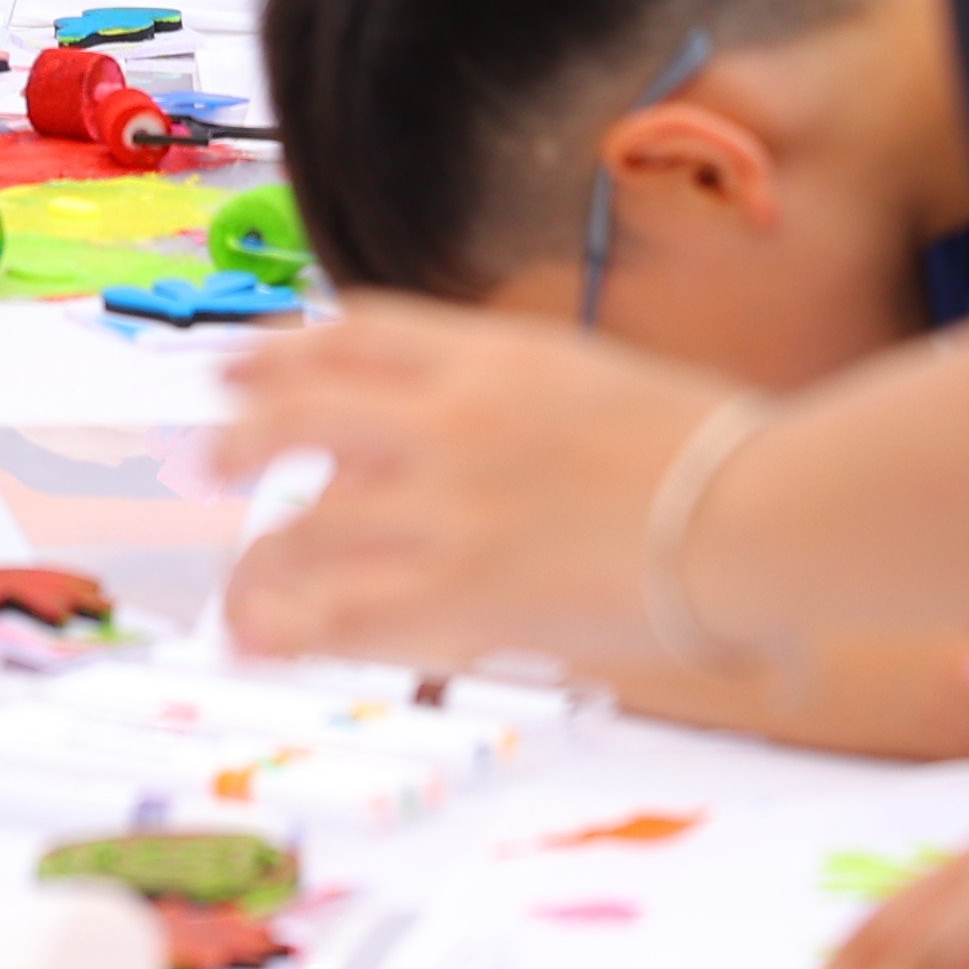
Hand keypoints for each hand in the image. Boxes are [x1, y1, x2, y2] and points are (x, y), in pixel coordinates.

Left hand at [217, 294, 753, 678]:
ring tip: (239, 585)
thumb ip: (514, 394)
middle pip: (304, 410)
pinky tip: (262, 639)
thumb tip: (448, 424)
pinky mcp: (466, 592)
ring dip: (260, 557)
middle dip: (243, 433)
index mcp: (493, 354)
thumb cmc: (712, 454)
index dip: (286, 348)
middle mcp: (451, 417)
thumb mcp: (595, 382)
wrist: (762, 510)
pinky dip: (293, 630)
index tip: (244, 366)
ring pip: (308, 524)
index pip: (357, 328)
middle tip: (205, 456)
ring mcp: (451, 505)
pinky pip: (347, 614)